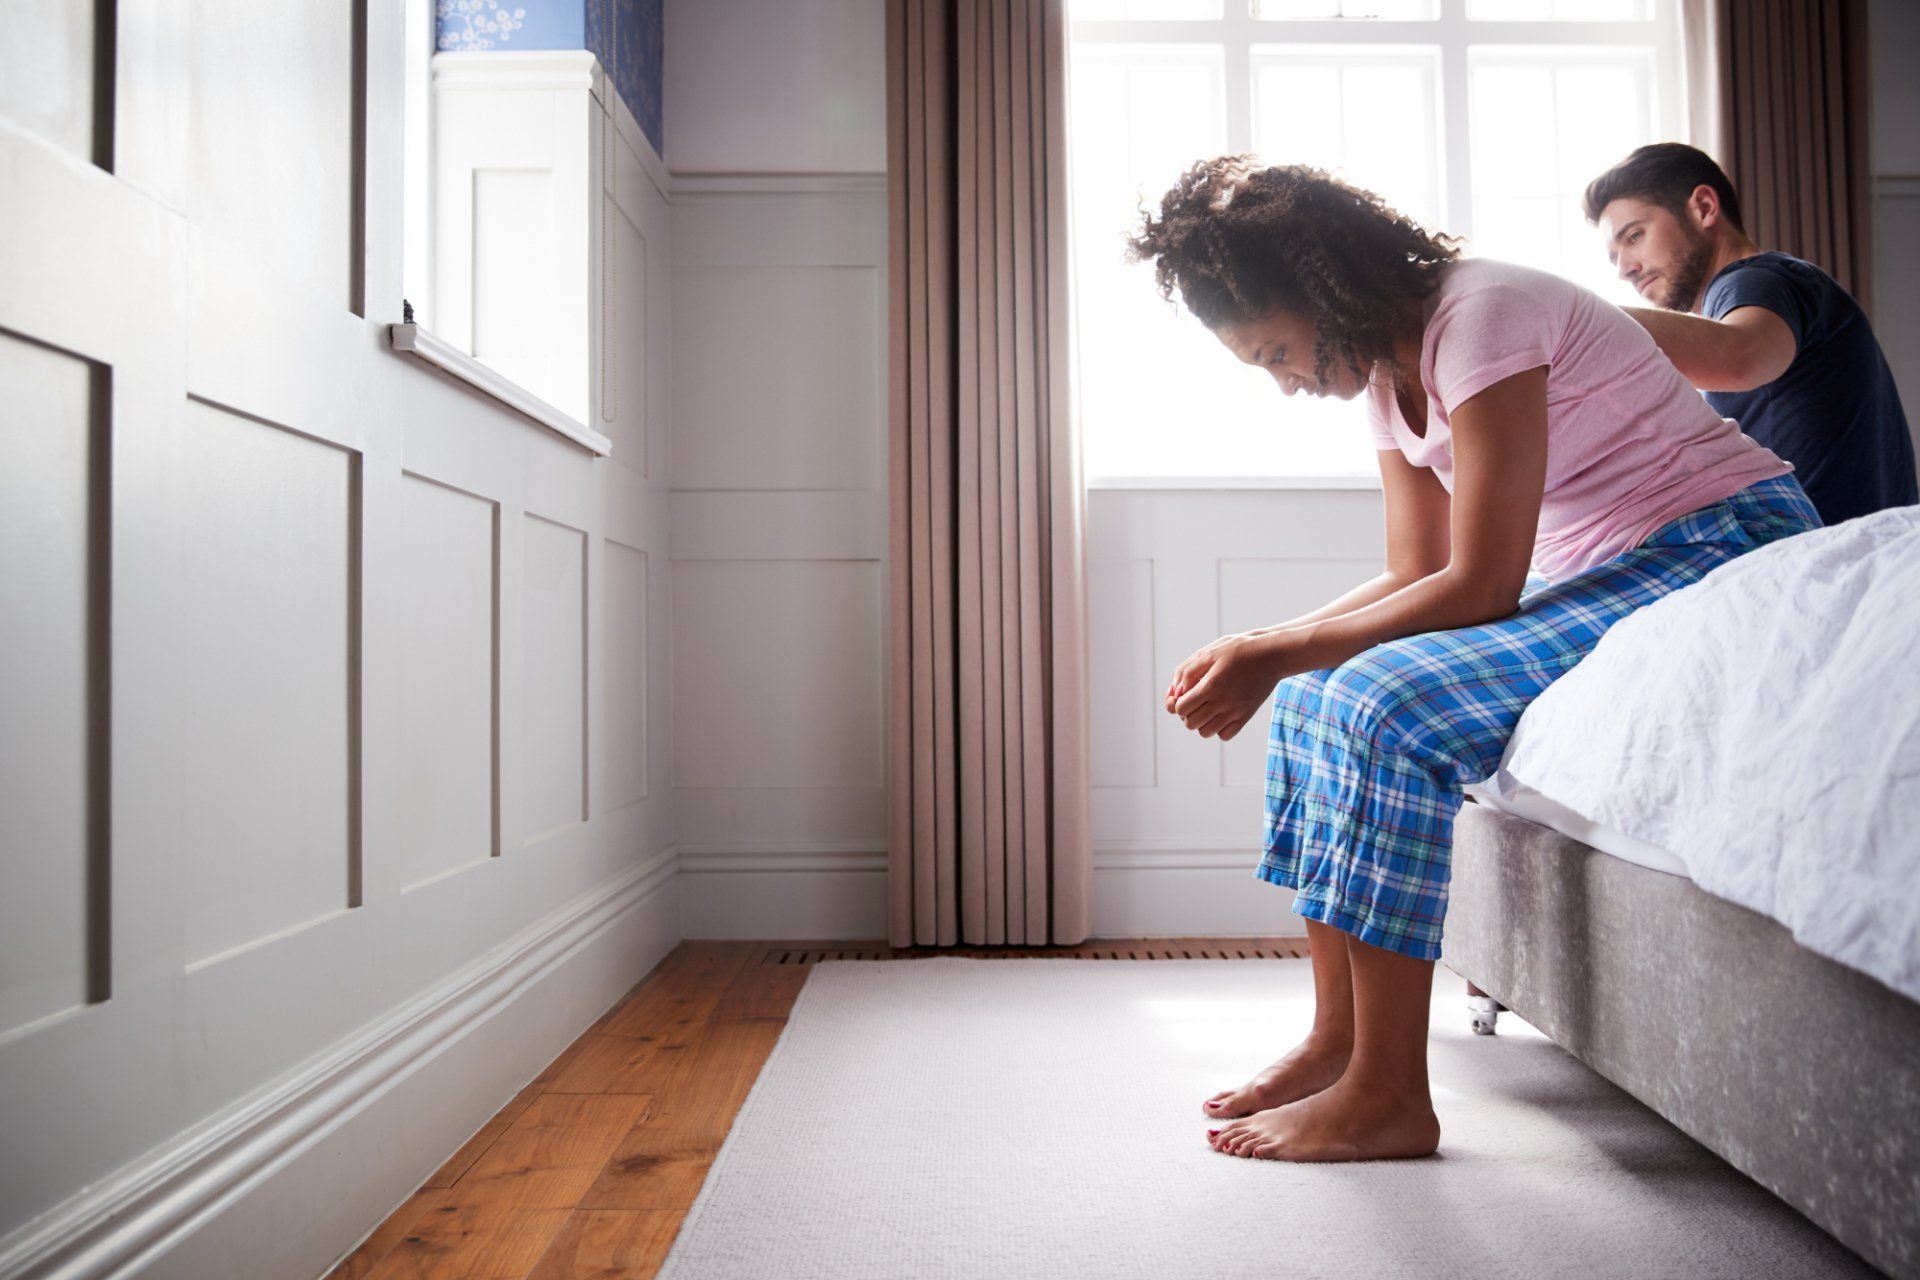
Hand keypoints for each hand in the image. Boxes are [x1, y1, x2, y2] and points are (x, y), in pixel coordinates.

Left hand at [1164, 632, 1293, 740]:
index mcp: (1211, 685)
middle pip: (1190, 723)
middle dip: (1187, 713)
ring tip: (1207, 707)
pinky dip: (1218, 728)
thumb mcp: (1209, 652)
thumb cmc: (1238, 649)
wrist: (1272, 655)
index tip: (1185, 692)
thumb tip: (1177, 692)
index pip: (1181, 708)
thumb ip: (1187, 671)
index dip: (1177, 701)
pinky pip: (1224, 735)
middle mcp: (1223, 702)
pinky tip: (1220, 713)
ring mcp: (1236, 712)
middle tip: (1196, 699)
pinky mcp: (1246, 716)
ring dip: (1201, 722)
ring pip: (1205, 732)